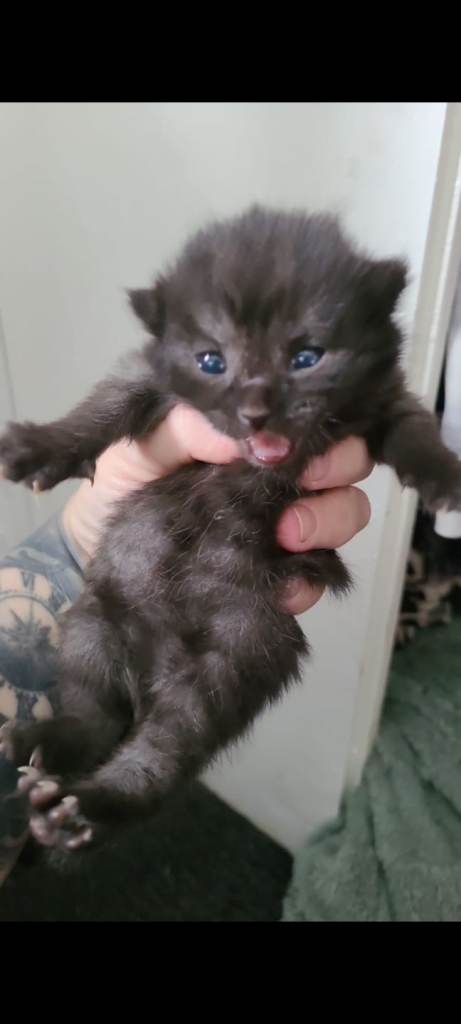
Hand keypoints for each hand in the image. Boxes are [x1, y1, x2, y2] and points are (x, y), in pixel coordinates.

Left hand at [62, 405, 372, 614]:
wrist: (99, 551)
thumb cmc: (122, 484)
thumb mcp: (140, 444)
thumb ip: (187, 427)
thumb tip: (248, 436)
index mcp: (256, 436)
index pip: (314, 419)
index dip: (324, 429)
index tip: (296, 448)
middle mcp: (282, 475)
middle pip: (348, 464)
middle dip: (336, 472)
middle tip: (299, 484)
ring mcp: (289, 525)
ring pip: (347, 513)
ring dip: (328, 522)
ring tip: (285, 537)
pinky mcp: (283, 574)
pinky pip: (320, 576)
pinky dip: (309, 582)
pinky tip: (282, 586)